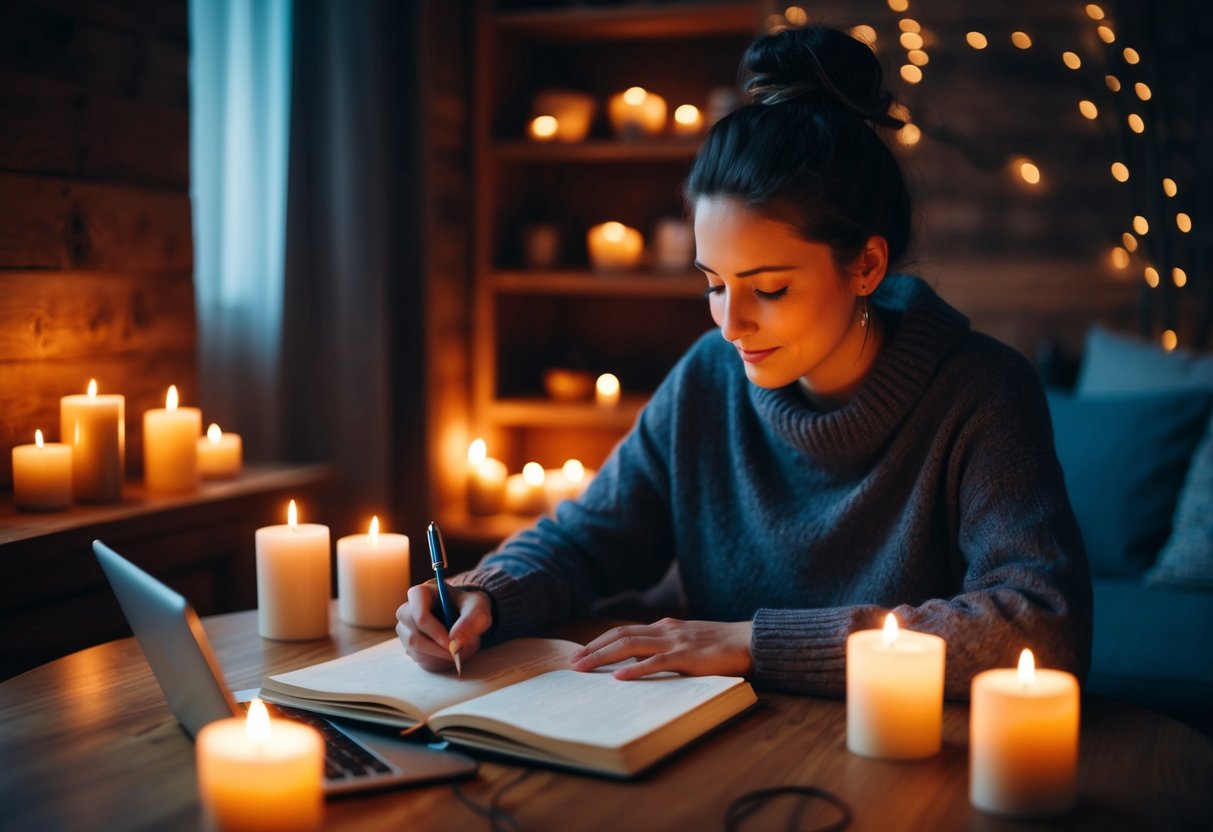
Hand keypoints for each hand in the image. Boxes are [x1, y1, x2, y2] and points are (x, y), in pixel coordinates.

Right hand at [395, 583, 491, 671]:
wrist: (466, 615)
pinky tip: (452, 655)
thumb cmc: (469, 606)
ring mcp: (405, 631)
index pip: (420, 616)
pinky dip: (439, 663)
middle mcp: (406, 611)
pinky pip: (420, 660)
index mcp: (420, 594)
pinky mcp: (410, 646)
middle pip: (414, 638)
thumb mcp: (478, 607)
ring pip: (417, 652)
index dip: (436, 632)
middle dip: (439, 650)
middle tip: (459, 654)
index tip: (453, 644)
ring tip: (461, 651)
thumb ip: (470, 620)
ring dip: (441, 657)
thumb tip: (455, 641)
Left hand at [570, 618, 753, 679]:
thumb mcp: (686, 645)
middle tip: (572, 663)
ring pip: (630, 645)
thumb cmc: (720, 647)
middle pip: (620, 635)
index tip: (580, 654)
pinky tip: (619, 678)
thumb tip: (635, 663)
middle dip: (593, 648)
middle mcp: (665, 630)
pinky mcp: (687, 656)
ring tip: (584, 668)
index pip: (623, 632)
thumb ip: (663, 650)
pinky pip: (656, 662)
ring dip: (603, 656)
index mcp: (664, 627)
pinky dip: (635, 670)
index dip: (599, 642)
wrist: (750, 641)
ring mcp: (675, 641)